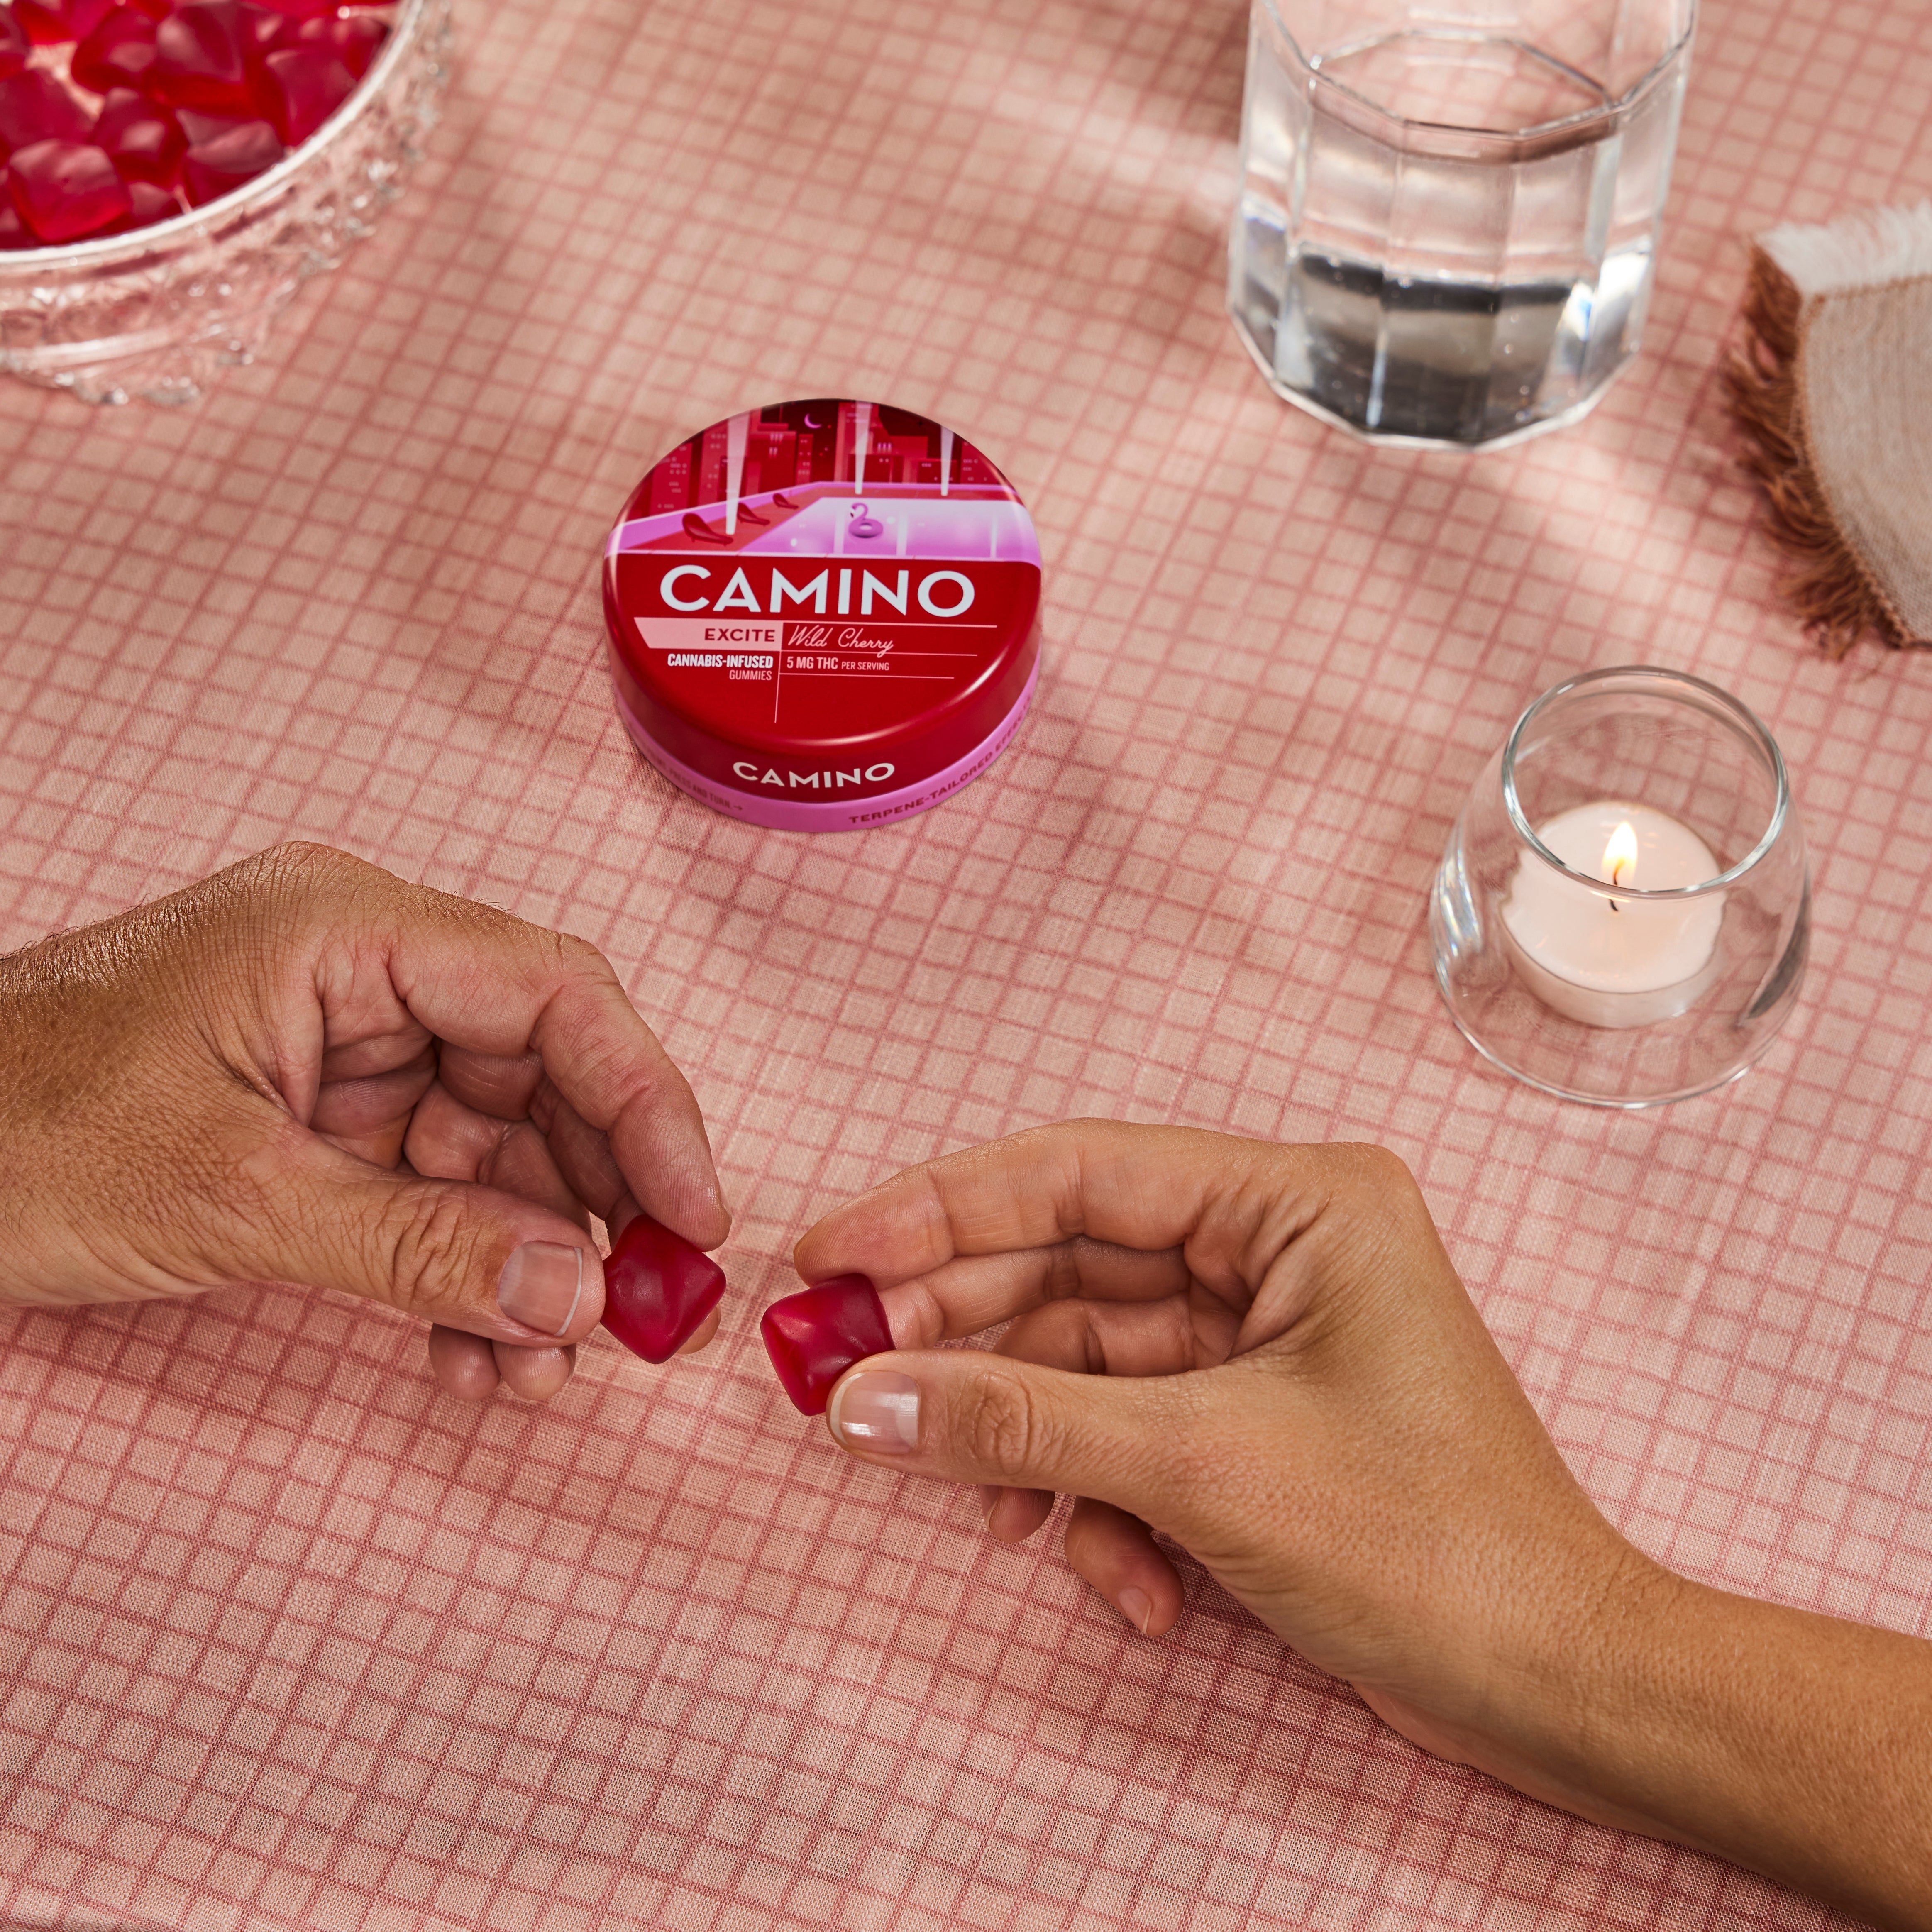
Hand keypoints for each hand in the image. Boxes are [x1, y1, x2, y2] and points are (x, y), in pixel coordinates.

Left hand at [0, 843, 728, 1401]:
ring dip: (530, 1258)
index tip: (692, 1216)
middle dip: (594, 1199)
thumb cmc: (14, 1132)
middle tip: (639, 1315)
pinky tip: (478, 1349)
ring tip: (542, 1365)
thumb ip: (416, 1246)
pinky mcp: (318, 1113)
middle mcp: (361, 969)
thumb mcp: (231, 1197)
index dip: (646, 1101)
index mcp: (345, 929)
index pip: (553, 993)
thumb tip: (575, 1293)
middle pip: (541, 1072)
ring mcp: (341, 1043)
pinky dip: (463, 1268)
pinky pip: (430, 1186)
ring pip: (494, 1145)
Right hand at [795, 1122, 1931, 1927]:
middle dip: (964, 1341)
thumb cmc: (1427, 1546)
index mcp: (1297, 1200)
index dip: (937, 1208)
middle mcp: (1278, 1246)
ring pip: (1086, 1363)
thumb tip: (861, 1399)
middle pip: (1068, 1267)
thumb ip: (1020, 1422)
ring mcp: (1262, 1335)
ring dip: (1033, 1446)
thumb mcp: (1202, 1470)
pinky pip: (1128, 1432)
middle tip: (842, 1382)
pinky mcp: (1251, 1418)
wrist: (1557, 1688)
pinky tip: (1124, 1582)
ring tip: (995, 1516)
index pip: (1078, 1173)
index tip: (826, 1252)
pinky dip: (1104, 1505)